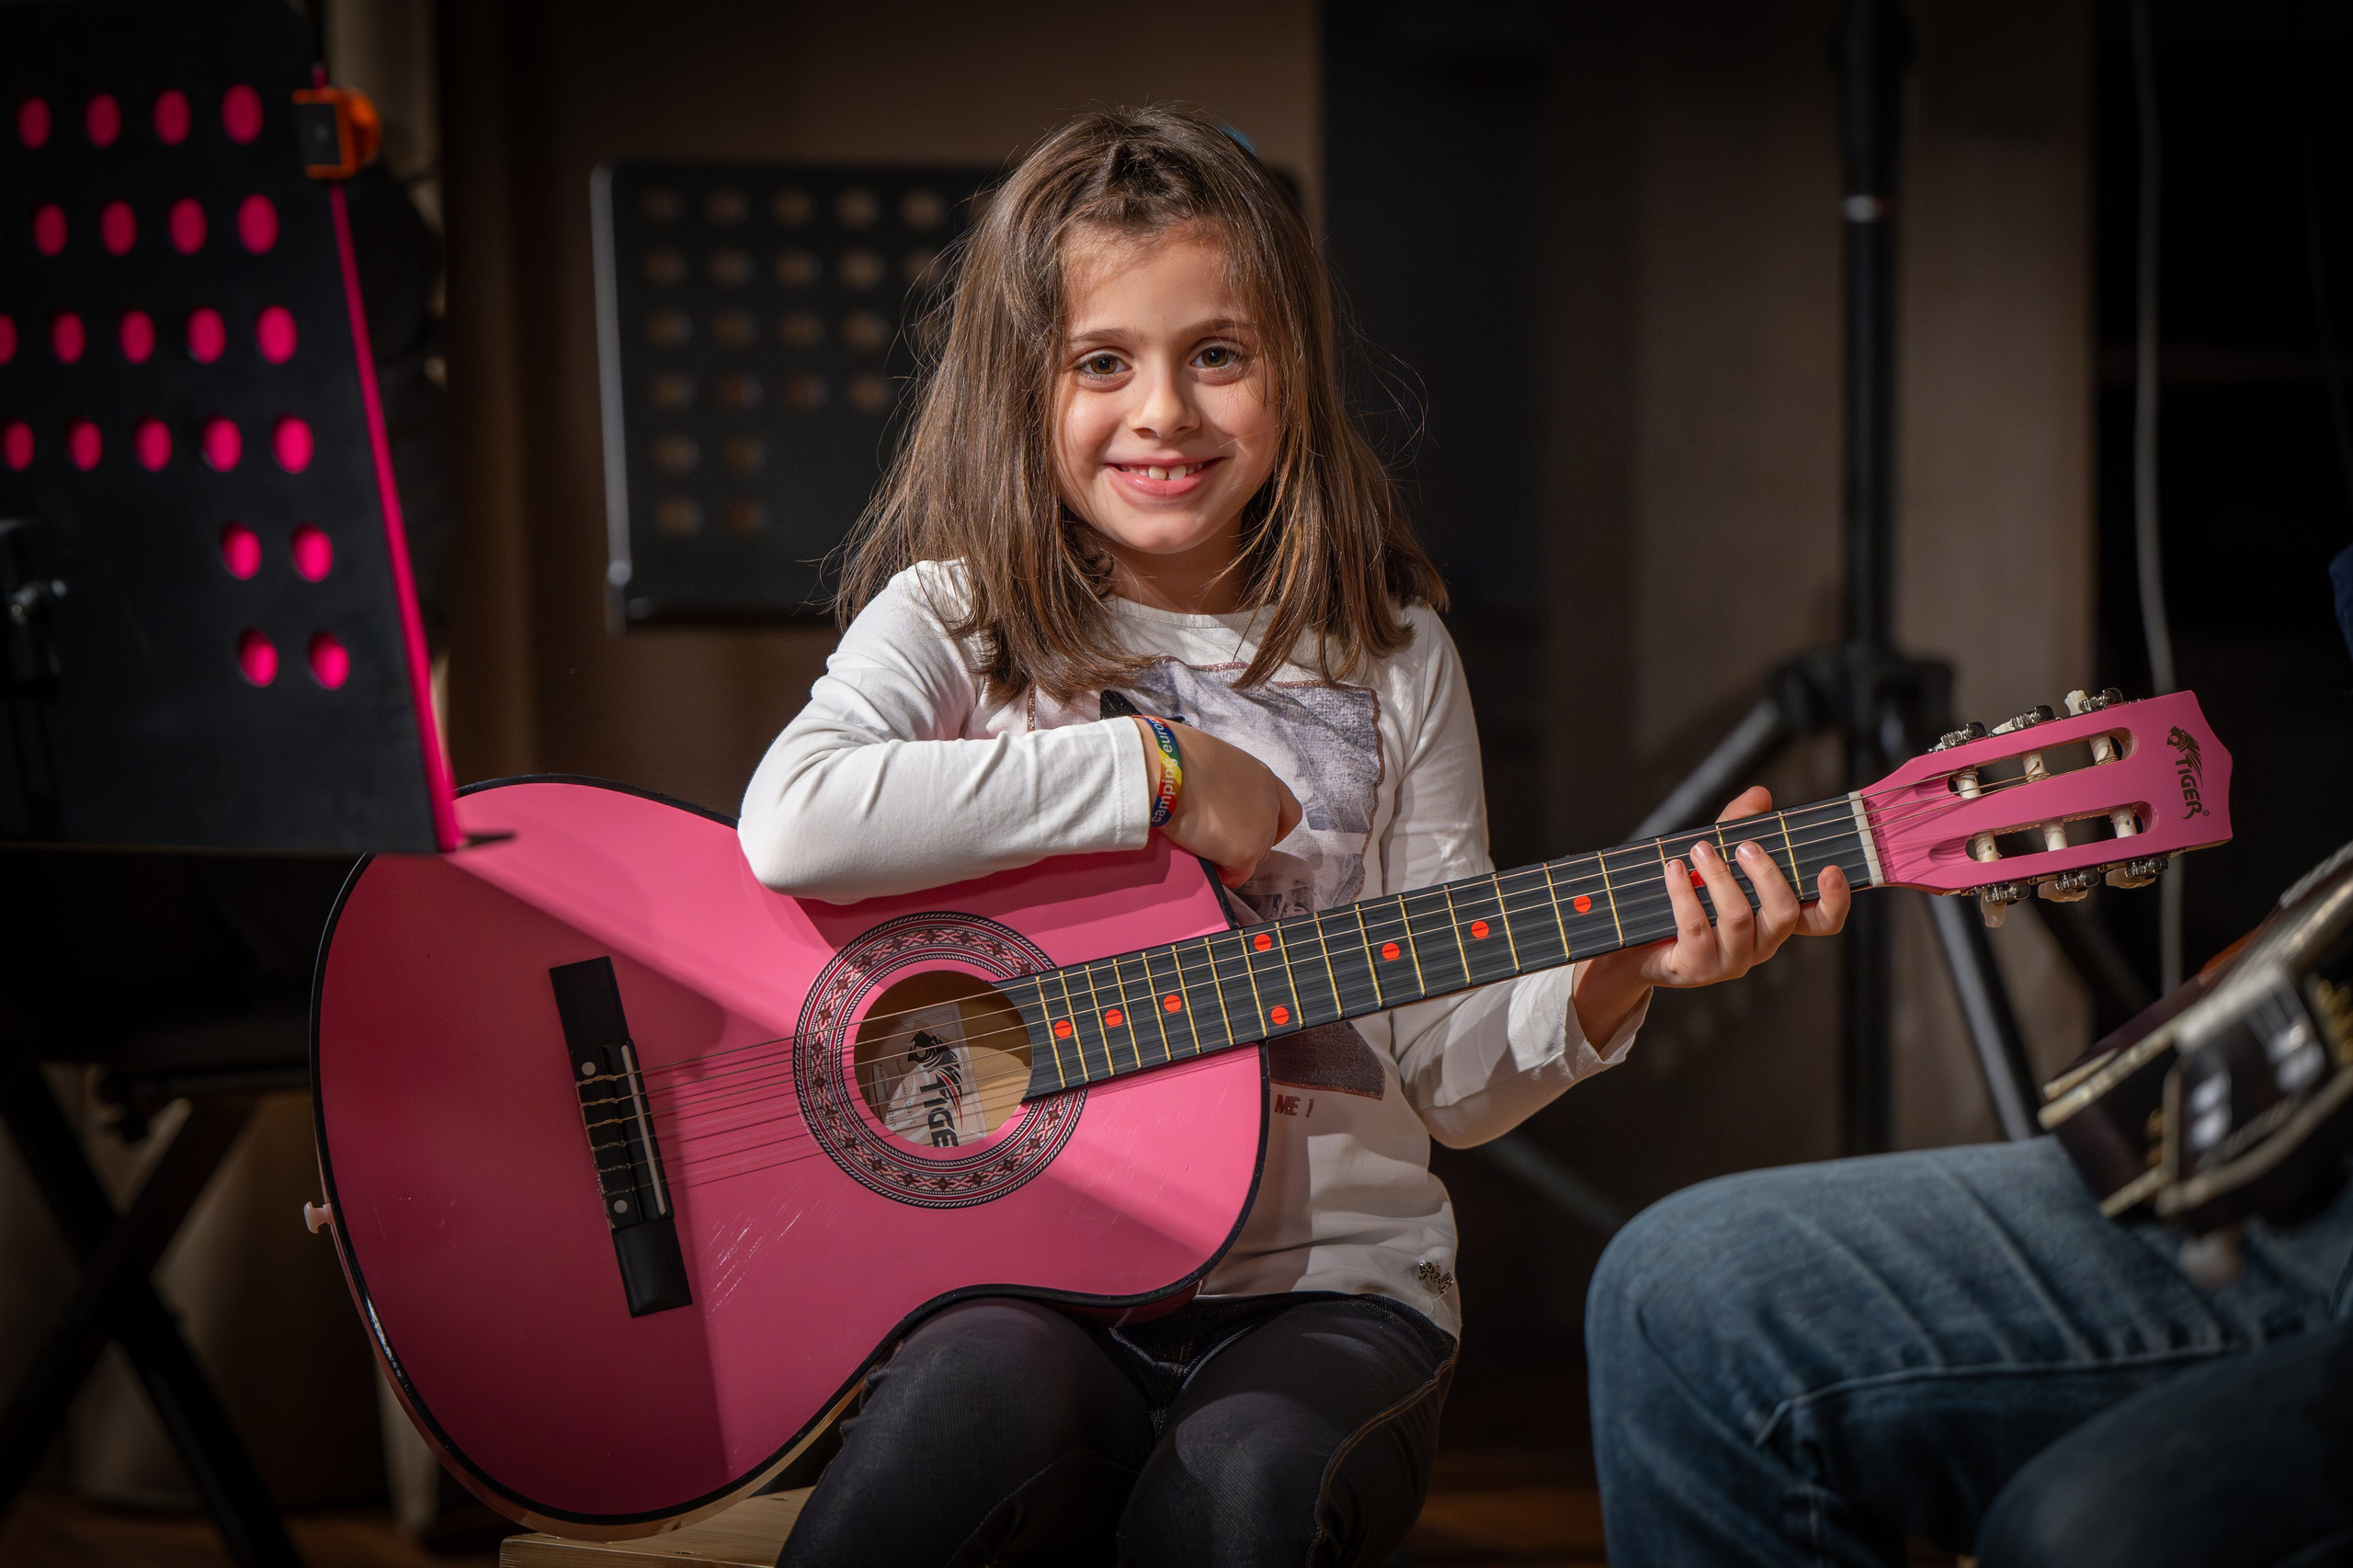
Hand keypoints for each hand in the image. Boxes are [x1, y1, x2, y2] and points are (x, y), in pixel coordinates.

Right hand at [1132, 716, 1301, 887]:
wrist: (1167, 770)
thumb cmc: (1177, 759)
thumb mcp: (1213, 763)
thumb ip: (1225, 783)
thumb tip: (1211, 797)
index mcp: (1262, 777)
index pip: (1289, 811)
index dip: (1274, 825)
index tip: (1251, 830)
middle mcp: (1270, 803)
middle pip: (1268, 839)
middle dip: (1247, 844)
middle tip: (1217, 842)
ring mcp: (1260, 829)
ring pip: (1253, 858)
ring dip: (1232, 858)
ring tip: (1204, 849)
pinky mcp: (1244, 852)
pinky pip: (1237, 875)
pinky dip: (1223, 874)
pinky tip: (1203, 862)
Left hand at [1570, 785, 1851, 1040]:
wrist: (1638, 946)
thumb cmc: (1688, 898)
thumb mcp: (1715, 858)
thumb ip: (1737, 826)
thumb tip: (1760, 795)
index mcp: (1774, 921)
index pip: (1821, 921)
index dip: (1834, 900)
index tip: (1831, 869)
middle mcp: (1761, 945)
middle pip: (1782, 914)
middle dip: (1766, 875)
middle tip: (1744, 845)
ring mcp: (1730, 961)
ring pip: (1738, 919)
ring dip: (1719, 878)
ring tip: (1700, 849)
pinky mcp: (1696, 968)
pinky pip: (1696, 928)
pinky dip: (1684, 894)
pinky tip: (1673, 869)